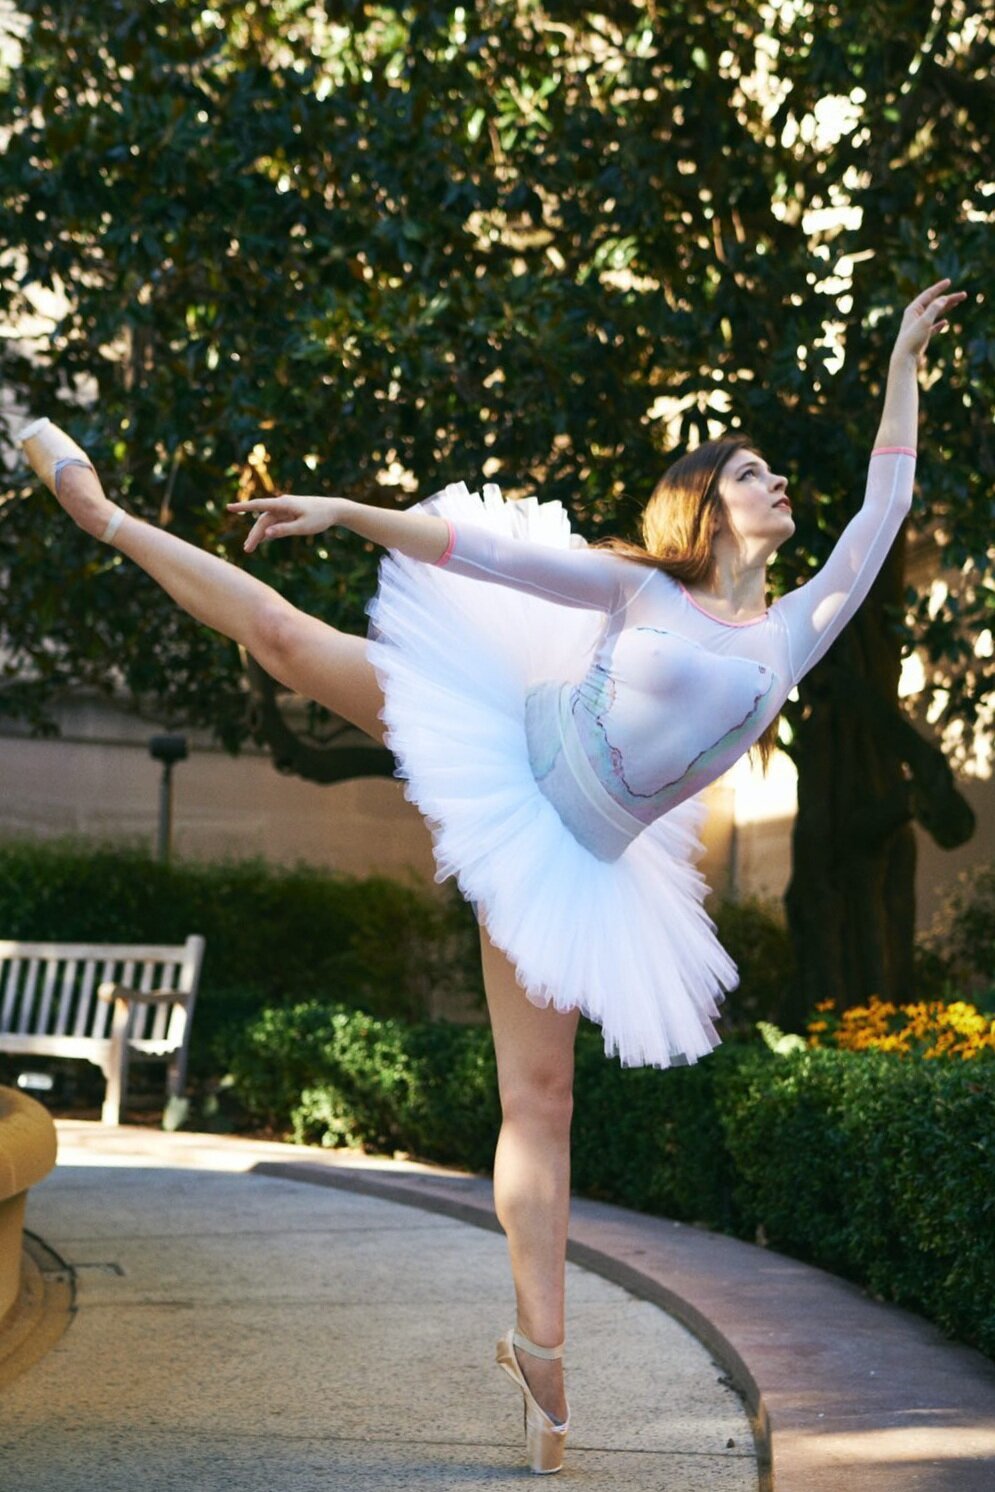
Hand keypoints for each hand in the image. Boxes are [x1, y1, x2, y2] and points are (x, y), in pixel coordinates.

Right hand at [226, 494, 346, 552]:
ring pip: (267, 522)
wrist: (334, 510)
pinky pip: (275, 523)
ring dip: (259, 535)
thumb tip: (266, 534)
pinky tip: (262, 540)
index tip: (228, 507)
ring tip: (250, 548)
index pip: (258, 505)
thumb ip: (284, 530)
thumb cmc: (320, 518)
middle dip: (253, 534)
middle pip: (262, 520)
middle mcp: (282, 505)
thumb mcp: (303, 527)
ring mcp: (285, 510)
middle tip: (247, 550)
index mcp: (283, 504)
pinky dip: (268, 531)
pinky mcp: (289, 514)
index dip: (243, 507)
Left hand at [892, 278, 967, 364]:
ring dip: (946, 308)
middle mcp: (915, 316)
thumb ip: (934, 309)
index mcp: (913, 310)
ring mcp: (919, 326)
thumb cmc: (913, 339)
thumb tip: (943, 298)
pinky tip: (946, 323)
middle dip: (949, 298)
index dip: (939, 288)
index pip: (928, 295)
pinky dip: (939, 324)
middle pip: (935, 304)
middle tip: (963, 295)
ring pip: (935, 314)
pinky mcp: (922, 336)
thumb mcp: (925, 321)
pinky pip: (933, 327)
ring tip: (957, 303)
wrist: (906, 358)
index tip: (948, 281)